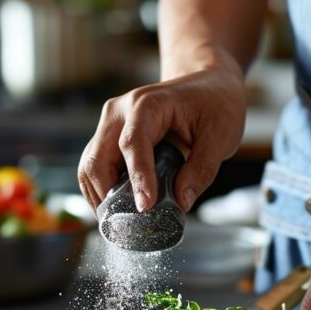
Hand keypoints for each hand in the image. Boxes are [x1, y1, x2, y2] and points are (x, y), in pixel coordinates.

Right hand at [78, 59, 245, 212]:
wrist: (207, 84)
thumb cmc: (216, 105)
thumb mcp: (220, 136)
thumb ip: (202, 169)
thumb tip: (182, 202)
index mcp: (148, 104)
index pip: (132, 142)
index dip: (136, 176)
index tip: (145, 206)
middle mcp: (120, 111)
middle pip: (98, 158)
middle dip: (109, 195)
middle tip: (128, 225)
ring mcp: (110, 123)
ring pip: (89, 165)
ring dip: (100, 197)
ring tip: (120, 222)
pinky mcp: (109, 137)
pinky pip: (95, 167)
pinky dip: (101, 191)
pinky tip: (116, 209)